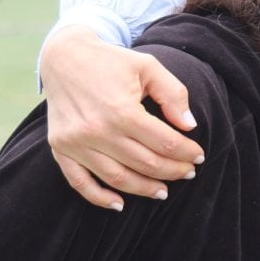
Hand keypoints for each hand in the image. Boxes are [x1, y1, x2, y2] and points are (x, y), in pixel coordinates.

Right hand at [41, 26, 203, 209]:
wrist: (63, 56)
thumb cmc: (110, 61)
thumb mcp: (148, 66)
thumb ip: (173, 94)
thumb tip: (189, 125)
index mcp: (122, 110)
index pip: (164, 143)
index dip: (187, 152)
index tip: (199, 156)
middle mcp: (97, 131)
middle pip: (146, 164)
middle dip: (173, 171)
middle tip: (188, 172)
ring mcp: (76, 143)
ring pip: (118, 179)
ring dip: (145, 189)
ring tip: (163, 191)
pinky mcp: (60, 148)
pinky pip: (80, 182)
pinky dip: (99, 197)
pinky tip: (119, 204)